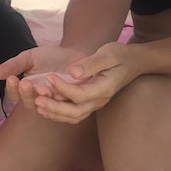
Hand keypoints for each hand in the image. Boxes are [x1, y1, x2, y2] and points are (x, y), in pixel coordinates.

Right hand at [0, 46, 86, 111]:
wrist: (75, 54)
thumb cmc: (51, 57)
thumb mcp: (30, 57)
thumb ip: (14, 65)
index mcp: (27, 90)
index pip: (15, 95)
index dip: (12, 89)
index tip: (11, 78)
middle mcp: (40, 99)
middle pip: (29, 103)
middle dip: (26, 94)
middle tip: (25, 83)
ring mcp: (55, 102)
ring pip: (46, 107)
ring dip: (42, 99)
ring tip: (41, 88)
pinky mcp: (71, 102)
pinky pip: (64, 106)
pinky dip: (59, 100)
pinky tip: (57, 91)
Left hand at [24, 42, 142, 123]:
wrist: (133, 62)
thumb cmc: (120, 55)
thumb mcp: (108, 54)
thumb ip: (91, 64)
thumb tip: (72, 72)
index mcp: (104, 88)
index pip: (80, 95)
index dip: (62, 88)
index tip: (49, 76)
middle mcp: (99, 100)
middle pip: (75, 112)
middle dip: (55, 107)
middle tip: (37, 98)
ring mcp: (95, 104)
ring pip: (73, 117)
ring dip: (54, 113)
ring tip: (37, 104)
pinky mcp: (90, 103)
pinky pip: (73, 114)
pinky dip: (58, 114)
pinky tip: (45, 107)